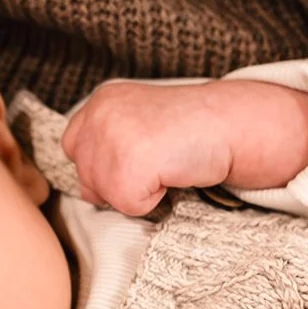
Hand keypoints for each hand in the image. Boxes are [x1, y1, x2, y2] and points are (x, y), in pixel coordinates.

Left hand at [61, 79, 307, 214]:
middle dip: (120, 181)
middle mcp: (99, 114)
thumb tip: (85, 192)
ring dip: (138, 192)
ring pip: (105, 197)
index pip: (75, 149)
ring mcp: (111, 138)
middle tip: (159, 158)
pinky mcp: (128, 166)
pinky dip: (153, 201)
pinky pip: (129, 207)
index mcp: (100, 101)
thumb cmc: (192, 129)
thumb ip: (106, 145)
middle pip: (87, 178)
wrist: (232, 123)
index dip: (108, 163)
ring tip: (166, 164)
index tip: (145, 151)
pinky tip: (172, 172)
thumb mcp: (139, 124)